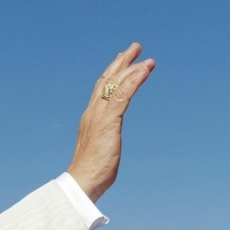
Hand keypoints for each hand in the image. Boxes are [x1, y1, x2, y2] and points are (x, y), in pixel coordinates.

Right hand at [66, 43, 154, 201]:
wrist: (82, 181)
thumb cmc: (91, 173)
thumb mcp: (100, 150)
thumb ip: (104, 140)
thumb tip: (108, 145)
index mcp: (90, 118)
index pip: (101, 89)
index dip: (112, 73)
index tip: (123, 61)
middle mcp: (93, 112)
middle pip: (107, 80)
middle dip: (122, 62)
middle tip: (135, 48)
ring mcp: (100, 116)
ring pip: (116, 84)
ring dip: (132, 68)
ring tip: (147, 58)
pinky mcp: (109, 122)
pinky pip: (123, 95)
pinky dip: (134, 81)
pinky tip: (145, 71)